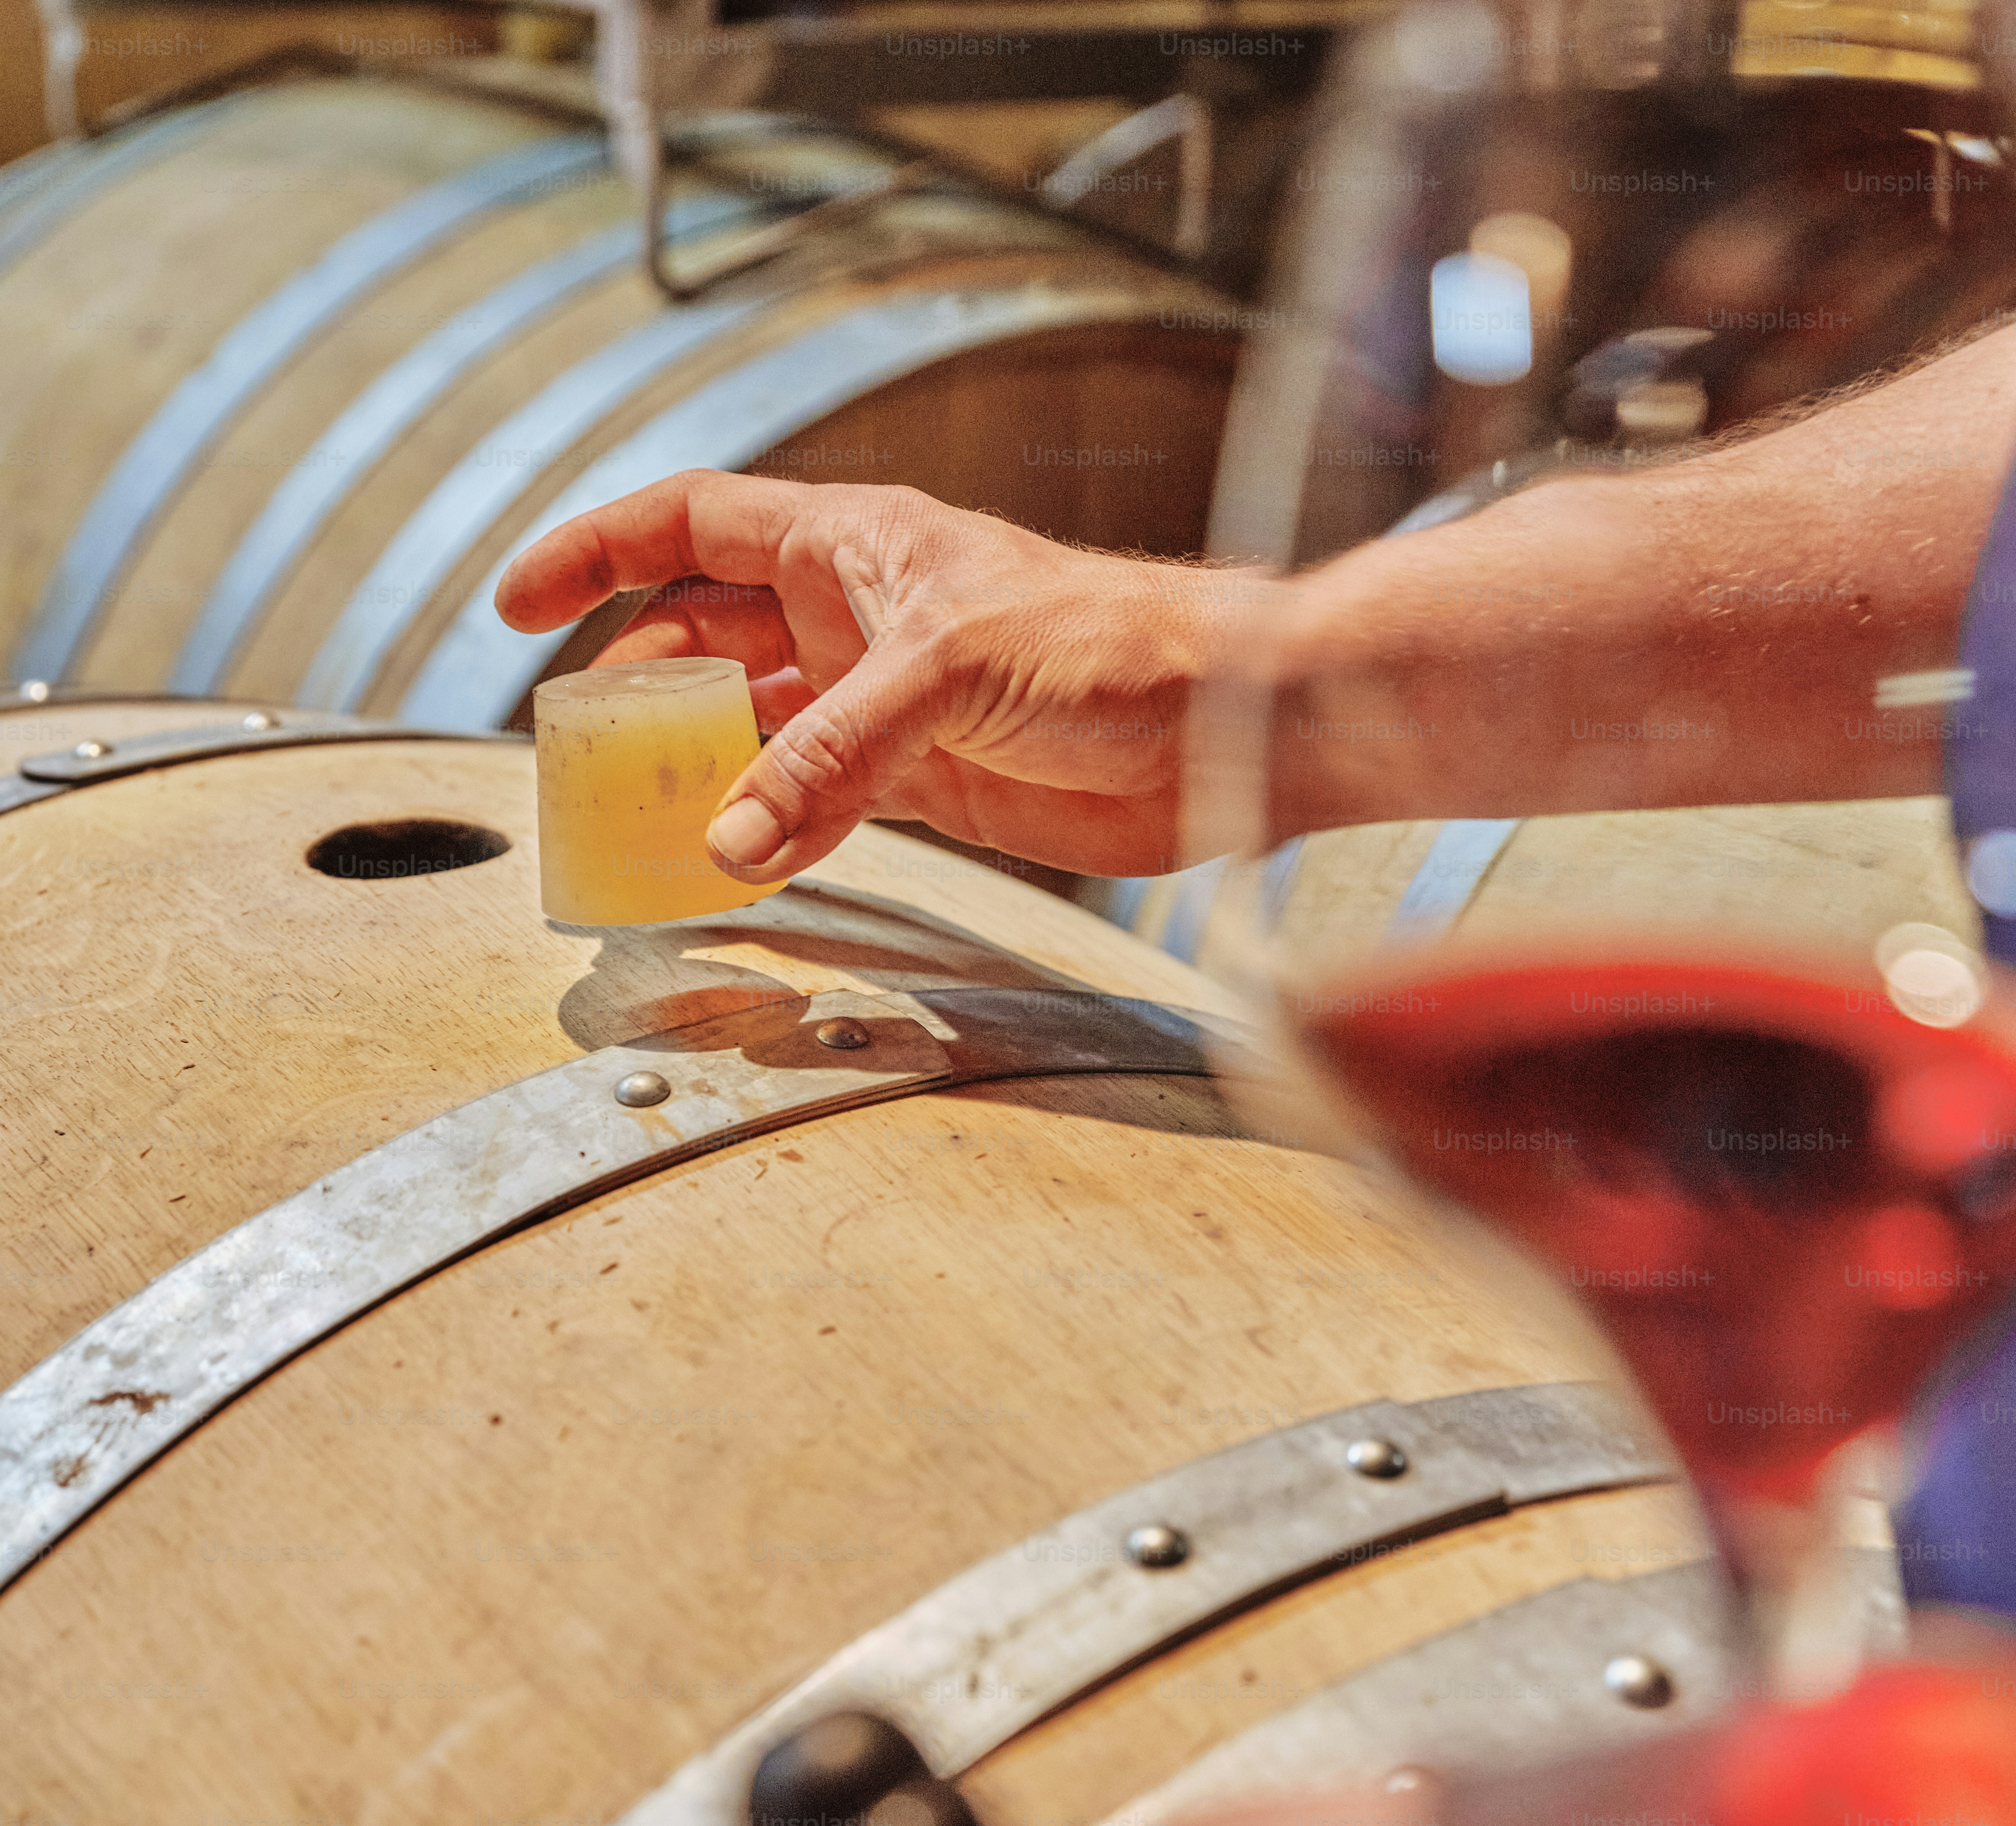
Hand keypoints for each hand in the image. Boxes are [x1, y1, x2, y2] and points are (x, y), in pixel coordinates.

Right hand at [495, 471, 1256, 880]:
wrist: (1221, 724)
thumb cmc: (1112, 645)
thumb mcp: (948, 671)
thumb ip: (831, 753)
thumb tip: (725, 837)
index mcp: (853, 545)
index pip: (690, 524)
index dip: (597, 553)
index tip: (516, 604)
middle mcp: (858, 616)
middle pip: (706, 633)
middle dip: (635, 682)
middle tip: (572, 749)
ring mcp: (886, 702)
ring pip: (754, 725)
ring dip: (697, 765)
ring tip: (633, 815)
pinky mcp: (927, 780)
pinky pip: (817, 800)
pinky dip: (772, 830)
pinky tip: (732, 861)